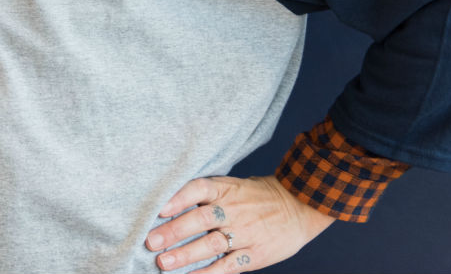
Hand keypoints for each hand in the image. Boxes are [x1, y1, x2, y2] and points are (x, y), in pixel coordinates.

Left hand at [145, 174, 332, 271]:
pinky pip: (229, 266)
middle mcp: (233, 210)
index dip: (178, 198)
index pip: (198, 189)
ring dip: (185, 255)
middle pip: (200, 219)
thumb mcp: (234, 185)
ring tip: (163, 263)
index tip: (159, 209)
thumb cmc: (258, 195)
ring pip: (211, 244)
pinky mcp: (255, 254)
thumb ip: (207, 194)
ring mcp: (245, 233)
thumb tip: (169, 204)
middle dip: (174, 231)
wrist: (300, 205)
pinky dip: (209, 273)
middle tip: (151, 241)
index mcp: (226, 189)